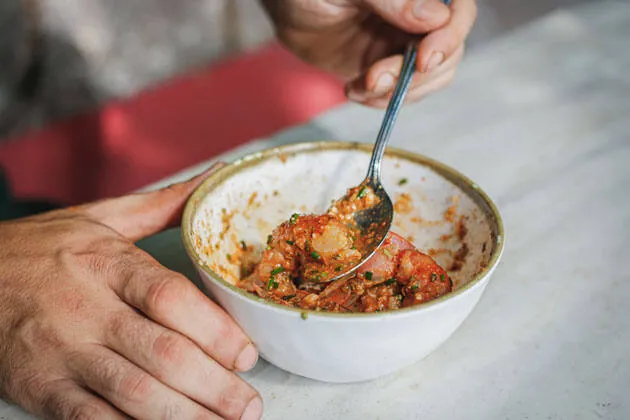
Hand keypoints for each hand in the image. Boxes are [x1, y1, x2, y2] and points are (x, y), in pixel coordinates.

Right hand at [0, 163, 262, 419]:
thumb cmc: (42, 247)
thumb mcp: (101, 216)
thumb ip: (164, 204)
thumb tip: (217, 175)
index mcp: (107, 262)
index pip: (170, 297)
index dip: (216, 330)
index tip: (247, 354)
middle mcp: (87, 308)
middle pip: (163, 352)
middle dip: (214, 386)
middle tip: (248, 405)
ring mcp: (61, 351)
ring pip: (133, 392)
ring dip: (185, 416)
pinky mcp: (40, 387)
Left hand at [262, 0, 476, 106]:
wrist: (285, 9)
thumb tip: (435, 19)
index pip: (458, 11)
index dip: (449, 37)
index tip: (423, 60)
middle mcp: (419, 15)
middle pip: (449, 51)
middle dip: (415, 75)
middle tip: (374, 79)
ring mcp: (404, 42)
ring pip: (430, 77)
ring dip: (398, 92)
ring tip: (359, 87)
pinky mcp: (386, 65)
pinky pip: (401, 92)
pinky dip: (382, 100)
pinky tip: (353, 91)